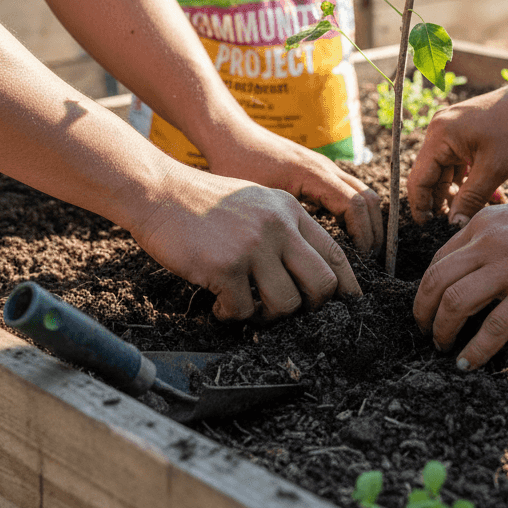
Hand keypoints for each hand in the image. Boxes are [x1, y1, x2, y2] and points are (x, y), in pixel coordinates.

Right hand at [131, 163, 361, 321]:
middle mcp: (279, 226)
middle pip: (322, 285)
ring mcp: (253, 245)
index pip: (336, 253)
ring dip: (267, 315)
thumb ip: (285, 229)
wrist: (159, 192)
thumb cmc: (205, 203)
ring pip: (286, 304)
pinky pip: (243, 310)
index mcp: (291, 211)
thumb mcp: (258, 202)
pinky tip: (217, 303)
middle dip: (311, 307)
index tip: (348, 305)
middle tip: (287, 310)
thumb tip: (309, 274)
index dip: (347, 286)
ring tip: (246, 305)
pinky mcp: (225, 265)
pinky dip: (230, 314)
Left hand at [199, 117, 383, 258]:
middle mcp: (325, 168)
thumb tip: (296, 261)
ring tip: (360, 252)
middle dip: (373, 231)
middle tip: (367, 262)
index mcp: (312, 174)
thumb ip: (277, 225)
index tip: (359, 259)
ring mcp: (324, 168)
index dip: (362, 234)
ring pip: (363, 194)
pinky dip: (355, 214)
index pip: (354, 205)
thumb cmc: (236, 165)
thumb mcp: (255, 200)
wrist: (231, 135)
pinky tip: (342, 236)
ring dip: (367, 222)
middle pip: (368, 199)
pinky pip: (349, 191)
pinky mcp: (319, 171)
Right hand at [406, 80, 507, 226]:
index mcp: (439, 136)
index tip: (428, 228)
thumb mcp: (494, 170)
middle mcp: (440, 130)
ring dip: (459, 191)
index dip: (421, 205)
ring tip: (474, 211)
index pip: (419, 179)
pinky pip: (461, 160)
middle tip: (455, 223)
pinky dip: (470, 178)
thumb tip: (454, 224)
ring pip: (448, 170)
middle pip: (432, 174)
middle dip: (443, 200)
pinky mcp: (467, 131)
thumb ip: (470, 199)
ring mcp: (454, 129)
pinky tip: (487, 195)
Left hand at [413, 182, 507, 369]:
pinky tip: (468, 364)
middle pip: (435, 281)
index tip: (429, 307)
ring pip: (454, 303)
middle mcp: (488, 243)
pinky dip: (474, 351)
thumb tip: (484, 266)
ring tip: (443, 348)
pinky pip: (492, 328)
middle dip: (423, 312)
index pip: (439, 260)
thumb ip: (497, 237)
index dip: (427, 289)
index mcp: (485, 224)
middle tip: (426, 332)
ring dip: (442, 331)